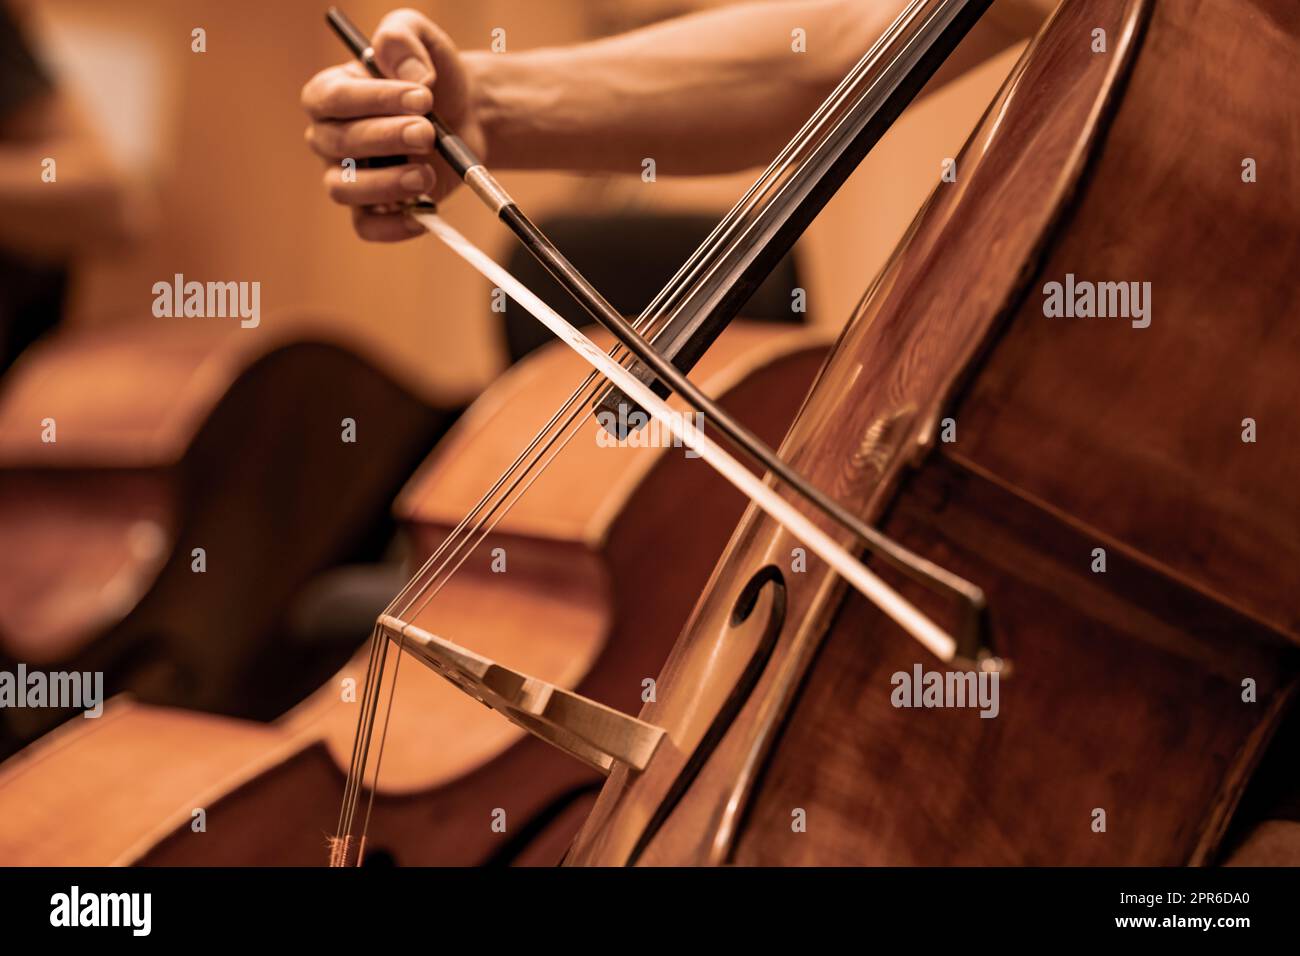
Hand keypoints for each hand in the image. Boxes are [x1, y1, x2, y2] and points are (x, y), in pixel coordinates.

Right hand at [301, 9, 485, 241]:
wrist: (465, 116)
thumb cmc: (434, 78)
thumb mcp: (422, 39)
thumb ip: (404, 38)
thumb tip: (412, 74)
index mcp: (331, 93)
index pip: (334, 98)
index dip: (375, 99)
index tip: (421, 97)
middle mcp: (329, 138)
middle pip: (339, 145)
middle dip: (386, 138)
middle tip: (428, 132)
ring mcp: (346, 177)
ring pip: (344, 189)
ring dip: (386, 185)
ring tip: (426, 175)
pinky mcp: (372, 210)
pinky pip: (367, 227)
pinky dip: (394, 226)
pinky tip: (424, 211)